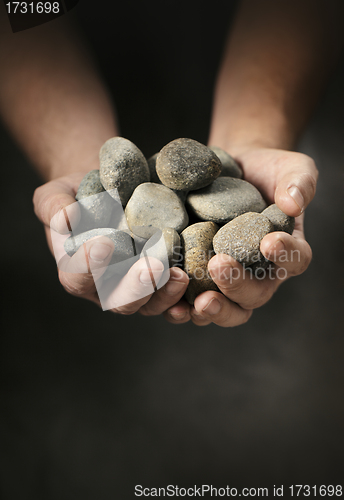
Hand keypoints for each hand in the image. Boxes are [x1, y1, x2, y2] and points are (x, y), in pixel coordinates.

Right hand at [33, 172, 188, 314]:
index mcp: (76, 271)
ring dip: (165, 294)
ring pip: (149, 305)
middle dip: (136, 287)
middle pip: (118, 300)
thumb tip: (67, 217)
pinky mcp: (160, 283)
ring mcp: (135, 289)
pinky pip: (172, 299)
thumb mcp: (55, 195)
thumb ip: (53, 207)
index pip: (77, 276)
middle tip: (153, 267)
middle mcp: (106, 287)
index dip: (87, 265)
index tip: (103, 243)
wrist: (110, 194)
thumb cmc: (79, 195)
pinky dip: (184, 298)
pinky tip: (196, 288)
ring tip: (180, 275)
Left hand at [164, 147, 317, 326]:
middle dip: (237, 286)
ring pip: (226, 309)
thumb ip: (298, 183)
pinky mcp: (197, 278)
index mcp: (285, 250)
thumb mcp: (290, 168)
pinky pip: (191, 302)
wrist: (230, 171)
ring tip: (196, 302)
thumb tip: (293, 204)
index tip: (269, 241)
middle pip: (255, 295)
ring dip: (211, 309)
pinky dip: (180, 306)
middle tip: (219, 266)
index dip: (285, 255)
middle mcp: (258, 273)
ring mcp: (227, 280)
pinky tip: (169, 303)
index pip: (295, 259)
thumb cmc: (265, 171)